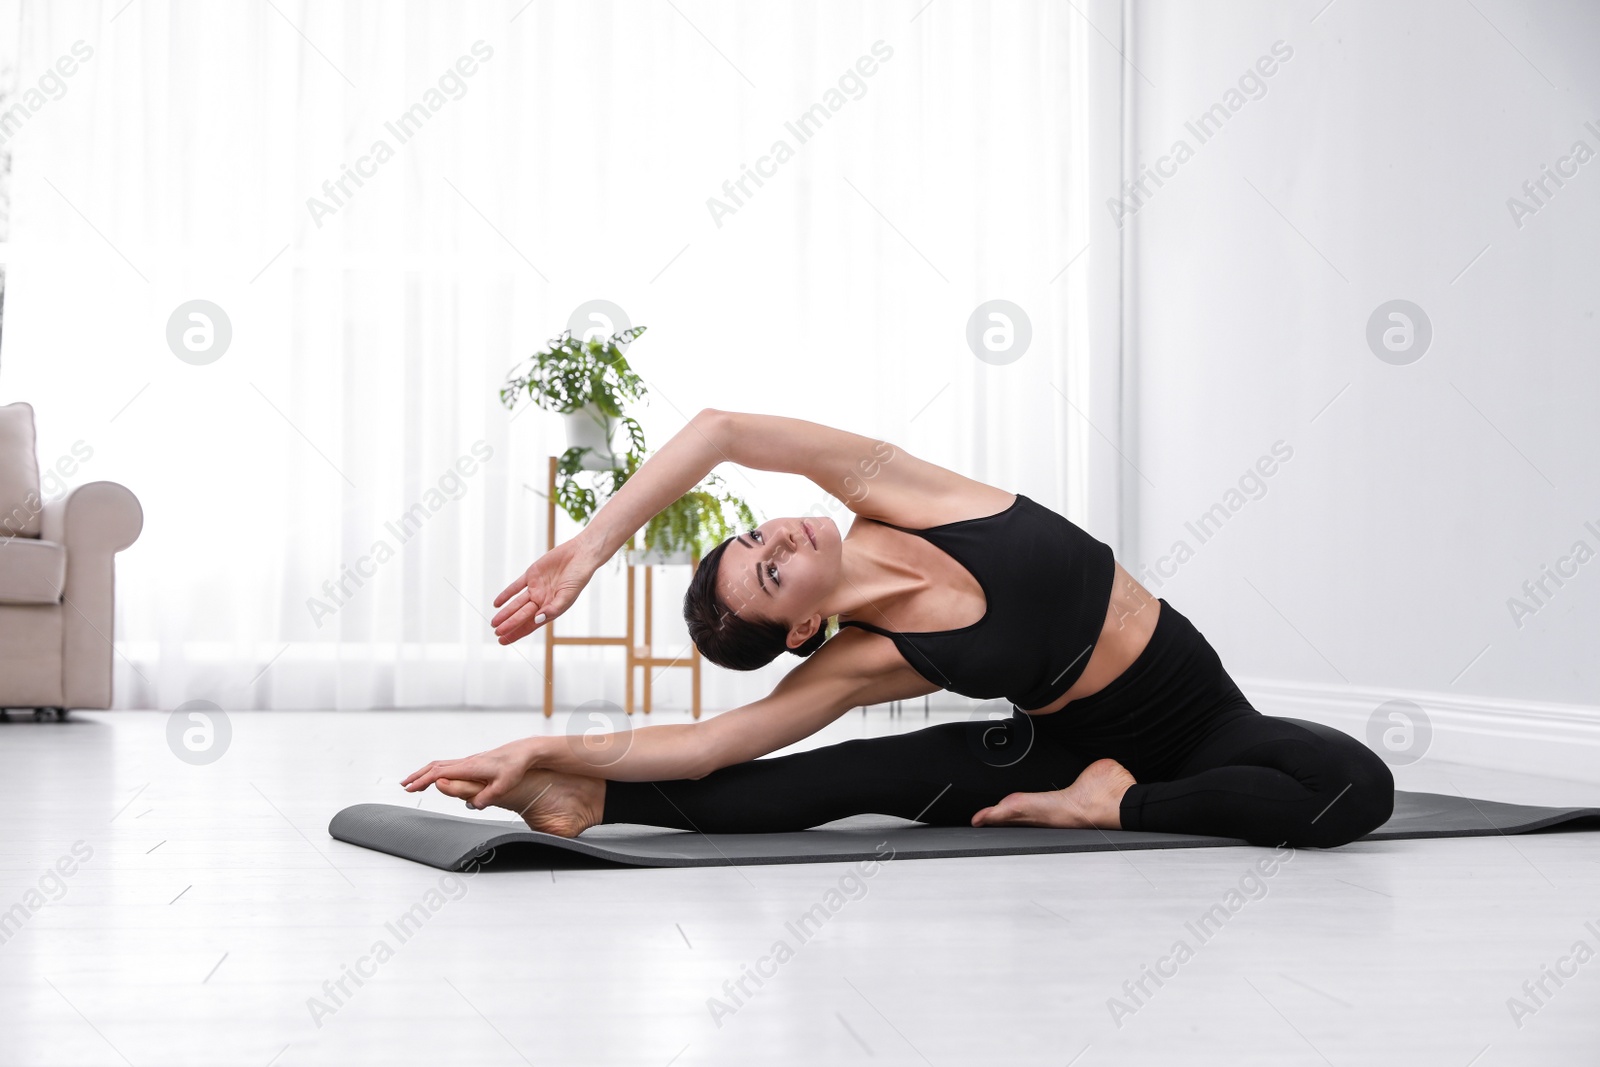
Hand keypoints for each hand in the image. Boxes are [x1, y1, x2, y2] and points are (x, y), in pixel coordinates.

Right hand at [401, 737, 541, 809]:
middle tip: (403, 785)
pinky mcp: (473, 762)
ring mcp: (469, 761)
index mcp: (469, 767)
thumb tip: (470, 805)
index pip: (439, 773)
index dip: (422, 781)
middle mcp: (466, 762)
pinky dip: (436, 771)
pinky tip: (436, 778)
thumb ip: (486, 797)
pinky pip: (448, 765)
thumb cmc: (515, 767)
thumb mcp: (503, 786)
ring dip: (425, 773)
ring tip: (414, 782)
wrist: (524, 752)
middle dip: (417, 776)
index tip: (409, 789)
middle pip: (435, 766)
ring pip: (441, 765)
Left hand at [491, 535, 600, 644]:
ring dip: (505, 612)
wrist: (580, 554)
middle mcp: (542, 600)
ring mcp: (536, 588)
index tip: (504, 640)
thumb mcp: (567, 596)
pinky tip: (497, 603)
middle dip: (508, 625)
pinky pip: (516, 587)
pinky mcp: (532, 575)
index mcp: (551, 609)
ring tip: (494, 622)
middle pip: (521, 616)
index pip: (531, 625)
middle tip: (496, 632)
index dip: (517, 633)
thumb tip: (537, 621)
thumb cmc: (578, 577)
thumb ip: (552, 609)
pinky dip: (506, 594)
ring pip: (517, 603)